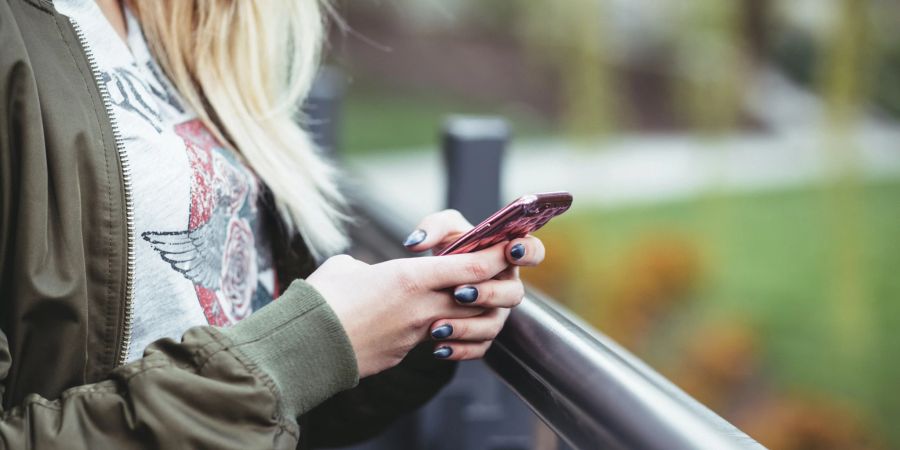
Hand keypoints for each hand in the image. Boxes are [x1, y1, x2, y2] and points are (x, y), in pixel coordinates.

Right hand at [307, 242, 508, 377]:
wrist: (305, 347)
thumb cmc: (321, 299)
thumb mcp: (347, 267)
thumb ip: (371, 267)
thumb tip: (370, 274)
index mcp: (410, 278)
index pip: (471, 267)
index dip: (496, 256)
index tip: (508, 247)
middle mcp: (421, 307)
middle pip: (477, 296)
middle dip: (490, 285)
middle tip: (490, 274)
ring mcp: (415, 335)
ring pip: (462, 322)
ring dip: (468, 313)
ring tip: (459, 302)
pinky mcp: (404, 354)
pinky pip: (436, 341)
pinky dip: (441, 333)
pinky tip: (430, 326)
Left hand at [402, 209, 545, 360]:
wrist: (431, 281)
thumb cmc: (447, 248)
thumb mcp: (441, 230)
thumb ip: (433, 227)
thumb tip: (416, 243)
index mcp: (506, 256)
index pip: (533, 252)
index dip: (528, 252)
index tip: (510, 250)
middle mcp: (506, 286)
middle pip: (514, 294)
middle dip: (488, 294)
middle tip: (459, 292)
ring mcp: (496, 313)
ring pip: (493, 325)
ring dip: (467, 326)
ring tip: (438, 326)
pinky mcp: (482, 335)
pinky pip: (478, 348)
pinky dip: (459, 349)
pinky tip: (438, 347)